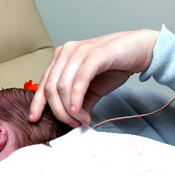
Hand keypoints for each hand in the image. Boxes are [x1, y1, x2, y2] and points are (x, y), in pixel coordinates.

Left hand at [29, 29, 158, 126]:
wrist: (140, 50)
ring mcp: (79, 51)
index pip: (43, 83)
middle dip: (58, 111)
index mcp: (61, 58)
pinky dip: (76, 98)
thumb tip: (71, 121)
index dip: (37, 103)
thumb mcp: (92, 89)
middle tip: (71, 124)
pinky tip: (78, 112)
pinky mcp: (94, 55)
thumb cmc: (114, 66)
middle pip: (51, 88)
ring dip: (69, 109)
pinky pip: (79, 80)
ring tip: (80, 120)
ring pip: (62, 86)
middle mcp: (66, 52)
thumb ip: (79, 102)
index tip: (34, 120)